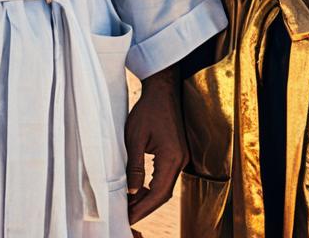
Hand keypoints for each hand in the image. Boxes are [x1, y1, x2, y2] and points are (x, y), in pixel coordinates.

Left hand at [124, 66, 186, 223]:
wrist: (162, 90)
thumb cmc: (148, 110)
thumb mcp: (135, 137)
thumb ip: (134, 167)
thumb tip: (132, 192)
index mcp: (171, 158)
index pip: (158, 194)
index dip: (143, 209)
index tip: (128, 219)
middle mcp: (180, 160)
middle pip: (164, 194)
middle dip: (145, 207)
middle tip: (126, 215)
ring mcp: (181, 157)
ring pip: (165, 187)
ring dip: (149, 198)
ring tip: (130, 205)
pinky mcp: (177, 153)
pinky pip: (166, 177)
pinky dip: (153, 187)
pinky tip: (140, 190)